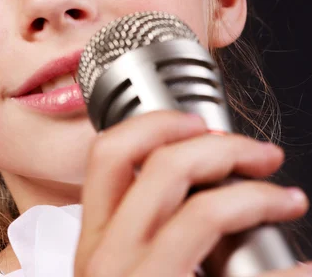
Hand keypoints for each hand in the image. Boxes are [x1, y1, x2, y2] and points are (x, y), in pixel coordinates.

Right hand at [75, 110, 308, 276]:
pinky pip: (241, 272)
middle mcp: (106, 258)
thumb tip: (208, 183)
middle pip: (160, 165)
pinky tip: (304, 268)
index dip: (155, 124)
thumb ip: (151, 227)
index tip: (199, 124)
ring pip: (201, 209)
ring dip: (256, 193)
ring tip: (288, 198)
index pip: (107, 154)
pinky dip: (286, 269)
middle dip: (222, 146)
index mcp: (95, 239)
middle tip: (261, 154)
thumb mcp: (129, 269)